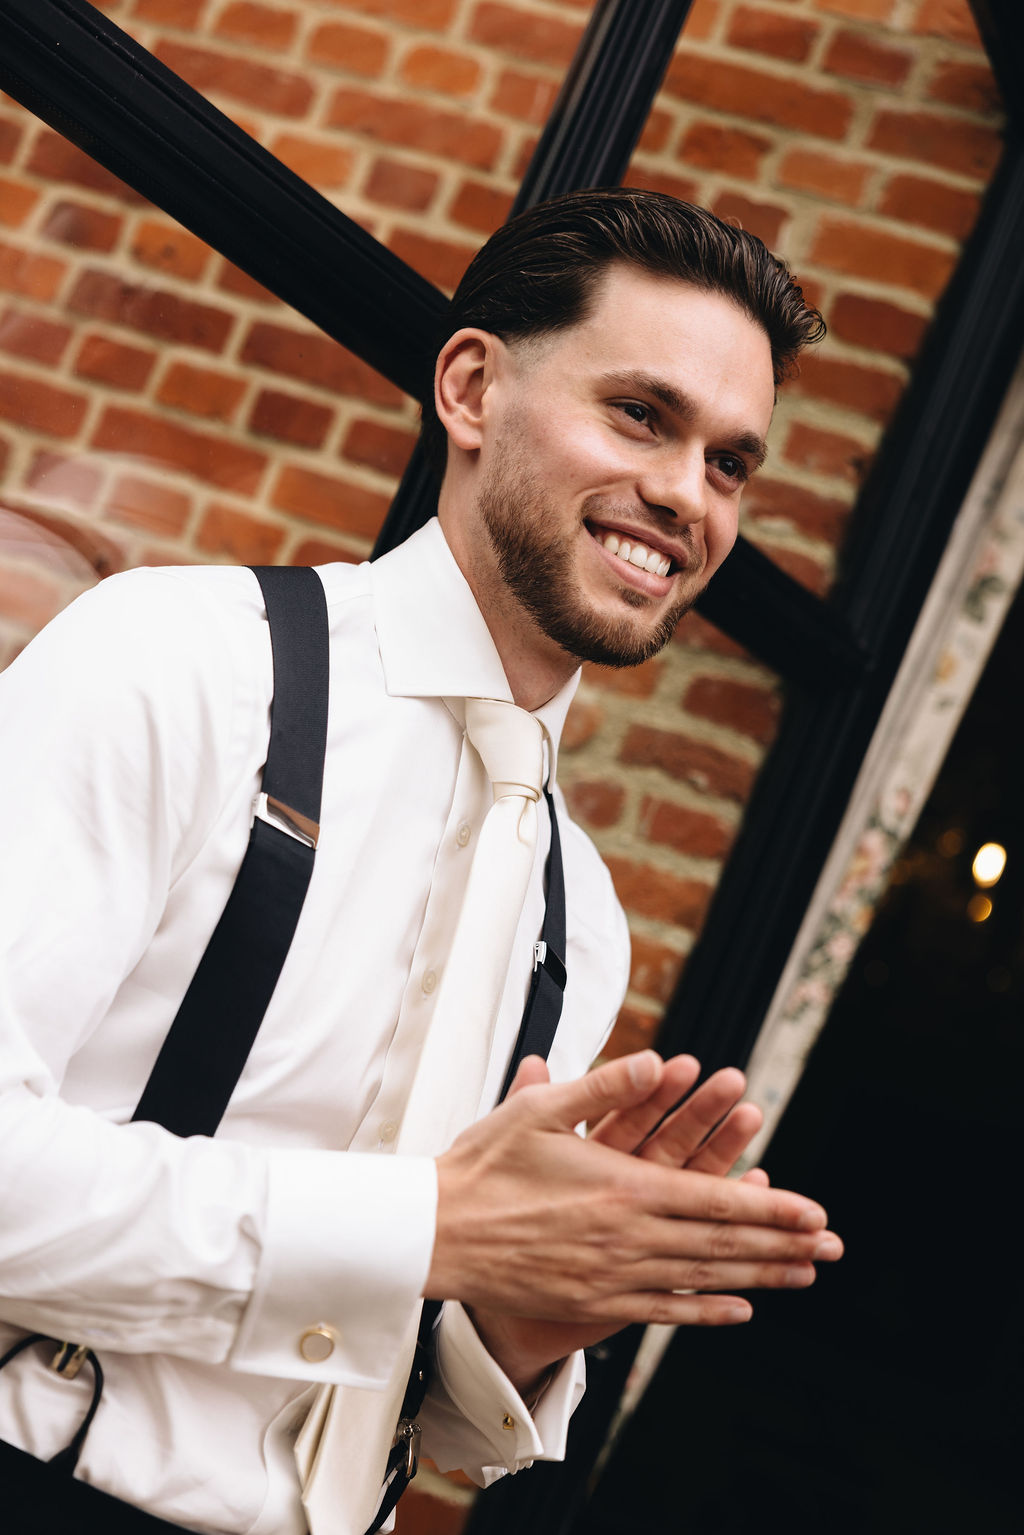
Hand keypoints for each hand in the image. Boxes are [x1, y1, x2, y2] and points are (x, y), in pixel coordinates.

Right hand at [429, 1051, 841, 1393]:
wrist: (437, 1231)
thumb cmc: (485, 1164)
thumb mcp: (540, 1108)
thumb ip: (604, 1086)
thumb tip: (658, 1061)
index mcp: (622, 1188)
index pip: (715, 1200)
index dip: (771, 1208)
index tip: (815, 1213)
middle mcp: (627, 1238)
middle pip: (721, 1245)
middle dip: (783, 1245)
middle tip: (831, 1248)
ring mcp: (612, 1276)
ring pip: (702, 1280)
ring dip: (758, 1277)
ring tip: (802, 1276)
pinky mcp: (592, 1300)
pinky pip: (663, 1310)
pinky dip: (707, 1311)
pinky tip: (739, 1309)